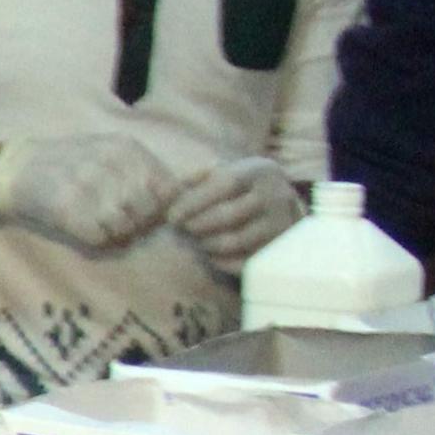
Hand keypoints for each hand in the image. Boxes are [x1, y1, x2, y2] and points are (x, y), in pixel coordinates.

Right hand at [0, 133, 184, 251]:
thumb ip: (150, 167)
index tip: (144, 210)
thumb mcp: (111, 153)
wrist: (14, 170)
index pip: (169, 189)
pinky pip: (100, 238)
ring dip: (115, 232)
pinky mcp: (68, 210)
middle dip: (138, 222)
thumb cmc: (68, 163)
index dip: (160, 207)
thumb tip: (207, 174)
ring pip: (126, 227)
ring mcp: (88, 187)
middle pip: (148, 211)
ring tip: (98, 221)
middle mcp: (110, 165)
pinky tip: (83, 226)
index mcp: (126, 149)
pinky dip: (95, 239)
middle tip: (116, 218)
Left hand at [166, 156, 305, 273]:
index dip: (194, 202)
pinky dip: (220, 261)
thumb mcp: (219, 175)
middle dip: (196, 225)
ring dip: (205, 244)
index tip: (172, 216)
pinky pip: (243, 262)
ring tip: (196, 239)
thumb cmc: (237, 188)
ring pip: (234, 241)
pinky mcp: (279, 249)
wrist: (279, 204)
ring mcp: (281, 224)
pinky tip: (210, 254)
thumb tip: (154, 187)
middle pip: (227, 216)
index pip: (225, 184)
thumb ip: (186, 181)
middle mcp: (276, 195)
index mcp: (259, 171)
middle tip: (183, 229)